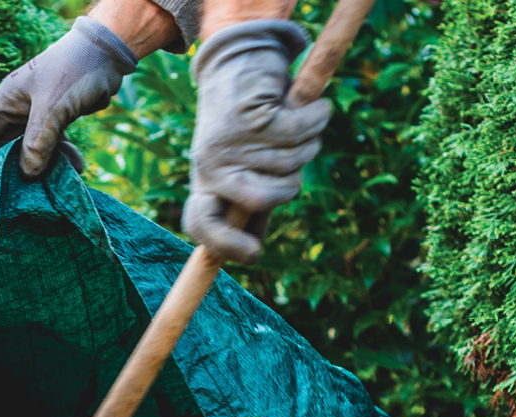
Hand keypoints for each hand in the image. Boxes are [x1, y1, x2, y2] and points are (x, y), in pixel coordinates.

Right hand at [0, 16, 137, 177]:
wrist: (108, 54)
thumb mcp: (52, 109)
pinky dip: (63, 158)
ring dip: (46, 166)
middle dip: (20, 168)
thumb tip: (28, 175)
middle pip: (8, 146)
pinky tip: (76, 167)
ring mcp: (39, 115)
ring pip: (34, 149)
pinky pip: (54, 146)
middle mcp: (19, 109)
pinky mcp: (58, 120)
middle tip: (32, 188)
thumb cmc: (74, 71)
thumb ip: (37, 143)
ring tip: (60, 179)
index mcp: (7, 101)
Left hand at [182, 19, 330, 262]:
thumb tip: (250, 251)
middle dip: (290, 185)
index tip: (254, 254)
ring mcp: (231, 141)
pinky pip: (302, 131)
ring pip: (292, 163)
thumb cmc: (245, 124)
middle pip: (266, 200)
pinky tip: (310, 107)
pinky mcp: (254, 114)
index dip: (225, 244)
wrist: (238, 62)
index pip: (200, 223)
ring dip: (306, 143)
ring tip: (292, 123)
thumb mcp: (240, 166)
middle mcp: (210, 164)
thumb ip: (249, 206)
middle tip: (290, 163)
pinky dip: (315, 118)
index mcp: (205, 180)